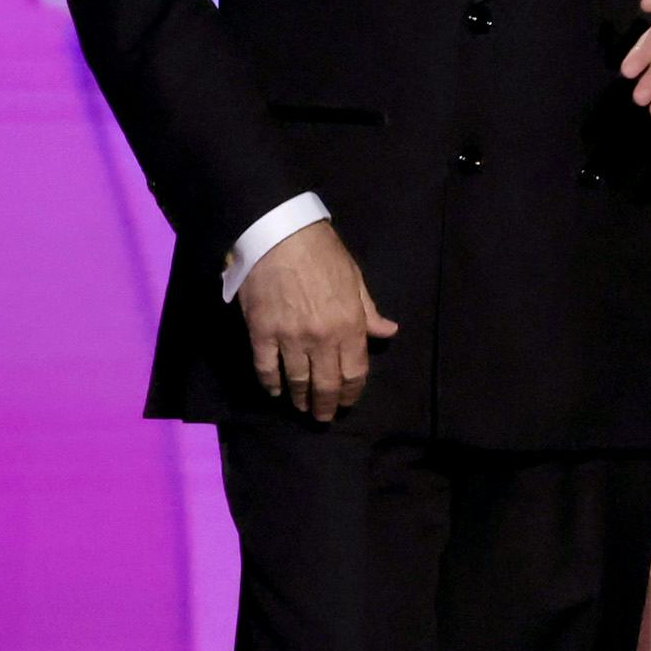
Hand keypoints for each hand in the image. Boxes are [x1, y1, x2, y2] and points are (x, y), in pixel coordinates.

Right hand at [239, 220, 397, 423]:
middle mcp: (322, 338)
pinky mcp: (261, 333)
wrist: (279, 234)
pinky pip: (266, 368)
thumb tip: (388, 332)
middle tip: (323, 416)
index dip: (352, 392)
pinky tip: (275, 391)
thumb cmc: (321, 252)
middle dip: (326, 405)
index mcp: (349, 325)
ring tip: (300, 406)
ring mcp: (290, 338)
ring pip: (296, 381)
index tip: (348, 402)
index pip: (355, 371)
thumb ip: (368, 311)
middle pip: (326, 384)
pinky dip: (271, 384)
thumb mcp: (354, 278)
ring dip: (299, 398)